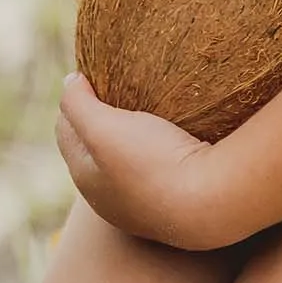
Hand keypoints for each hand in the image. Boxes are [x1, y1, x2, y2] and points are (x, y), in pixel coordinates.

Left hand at [55, 75, 229, 249]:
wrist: (215, 202)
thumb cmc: (153, 163)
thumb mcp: (103, 128)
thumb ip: (77, 104)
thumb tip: (69, 82)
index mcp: (86, 178)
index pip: (66, 130)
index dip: (75, 100)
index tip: (93, 76)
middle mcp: (110, 199)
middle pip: (95, 147)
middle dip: (100, 119)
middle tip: (118, 89)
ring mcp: (143, 206)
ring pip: (127, 160)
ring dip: (132, 136)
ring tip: (147, 109)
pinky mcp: (175, 205)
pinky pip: (157, 170)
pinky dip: (157, 151)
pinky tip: (172, 137)